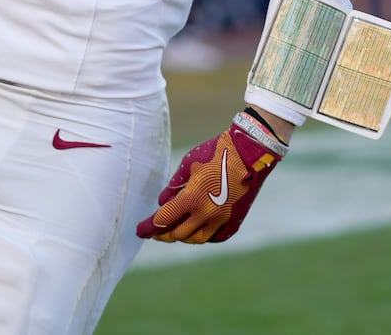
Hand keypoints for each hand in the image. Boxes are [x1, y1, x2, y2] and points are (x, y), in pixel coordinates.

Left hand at [135, 110, 285, 243]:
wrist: (251, 152)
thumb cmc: (216, 152)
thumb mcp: (189, 164)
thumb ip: (174, 186)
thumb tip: (163, 203)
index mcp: (193, 198)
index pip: (164, 219)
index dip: (149, 227)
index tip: (139, 230)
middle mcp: (207, 213)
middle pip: (178, 233)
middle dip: (164, 233)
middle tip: (156, 231)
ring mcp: (223, 219)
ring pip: (197, 238)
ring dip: (184, 236)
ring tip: (176, 230)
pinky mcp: (235, 220)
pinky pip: (215, 236)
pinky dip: (204, 234)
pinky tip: (197, 229)